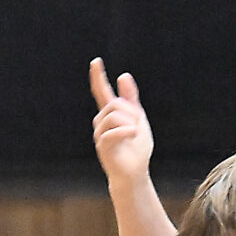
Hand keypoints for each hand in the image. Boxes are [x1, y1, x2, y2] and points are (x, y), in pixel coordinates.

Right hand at [89, 57, 152, 184]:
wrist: (134, 173)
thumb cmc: (136, 148)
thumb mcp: (138, 118)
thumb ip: (131, 99)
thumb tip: (123, 75)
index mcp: (110, 114)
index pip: (102, 92)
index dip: (99, 77)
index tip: (96, 61)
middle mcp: (101, 122)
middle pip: (114, 103)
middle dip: (131, 111)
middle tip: (138, 126)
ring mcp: (100, 134)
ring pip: (114, 115)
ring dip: (130, 122)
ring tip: (134, 134)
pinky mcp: (103, 146)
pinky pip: (114, 130)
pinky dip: (127, 131)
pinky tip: (133, 134)